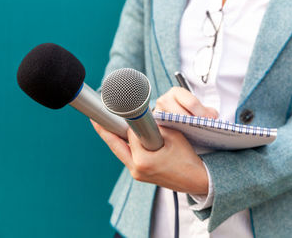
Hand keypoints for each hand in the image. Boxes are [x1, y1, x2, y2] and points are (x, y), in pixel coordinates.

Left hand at [91, 87, 217, 194]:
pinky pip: (127, 157)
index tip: (109, 112)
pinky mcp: (140, 175)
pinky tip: (122, 137)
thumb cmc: (187, 159)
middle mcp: (136, 170)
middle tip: (95, 119)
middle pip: (115, 146)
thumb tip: (141, 120)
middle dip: (105, 132)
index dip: (123, 122)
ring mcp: (137, 174)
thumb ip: (154, 127)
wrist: (196, 179)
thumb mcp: (173, 137)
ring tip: (108, 125)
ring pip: (120, 152)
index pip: (129, 135)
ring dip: (115, 139)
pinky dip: (124, 146)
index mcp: (143, 161)